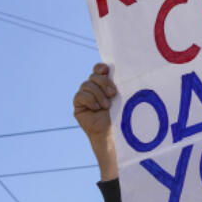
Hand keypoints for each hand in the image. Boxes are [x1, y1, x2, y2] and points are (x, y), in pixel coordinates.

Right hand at [73, 62, 119, 179]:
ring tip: (106, 106)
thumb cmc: (122, 116)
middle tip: (113, 93)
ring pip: (86, 85)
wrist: (114, 135)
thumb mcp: (121, 97)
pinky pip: (80, 96)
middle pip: (93, 76)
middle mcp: (94, 89)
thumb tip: (114, 71)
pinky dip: (89, 100)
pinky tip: (96, 108)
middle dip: (103, 83)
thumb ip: (116, 84)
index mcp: (104, 84)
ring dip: (98, 94)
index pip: (98, 69)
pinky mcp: (79, 105)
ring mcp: (85, 96)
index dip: (100, 67)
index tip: (106, 70)